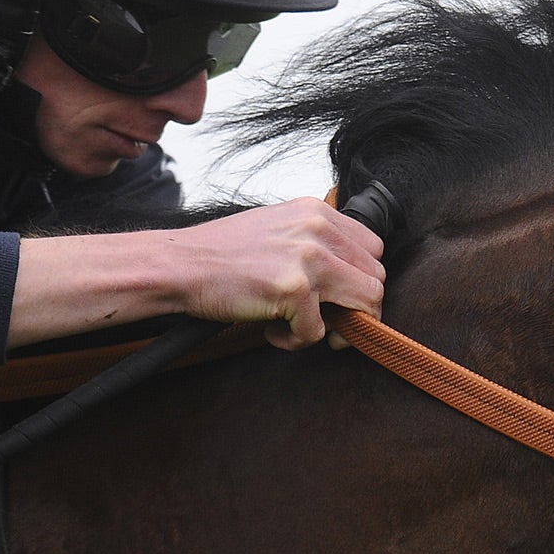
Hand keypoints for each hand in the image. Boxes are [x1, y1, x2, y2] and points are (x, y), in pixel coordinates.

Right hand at [9, 199, 385, 351]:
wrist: (178, 265)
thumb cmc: (223, 255)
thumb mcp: (279, 230)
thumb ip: (318, 244)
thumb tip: (354, 281)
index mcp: (318, 212)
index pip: (374, 249)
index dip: (361, 281)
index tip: (340, 300)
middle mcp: (319, 228)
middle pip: (376, 278)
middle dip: (357, 309)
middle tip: (325, 323)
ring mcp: (309, 257)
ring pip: (366, 303)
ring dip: (337, 328)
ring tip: (301, 329)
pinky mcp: (293, 288)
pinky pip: (319, 331)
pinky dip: (297, 341)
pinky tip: (272, 331)